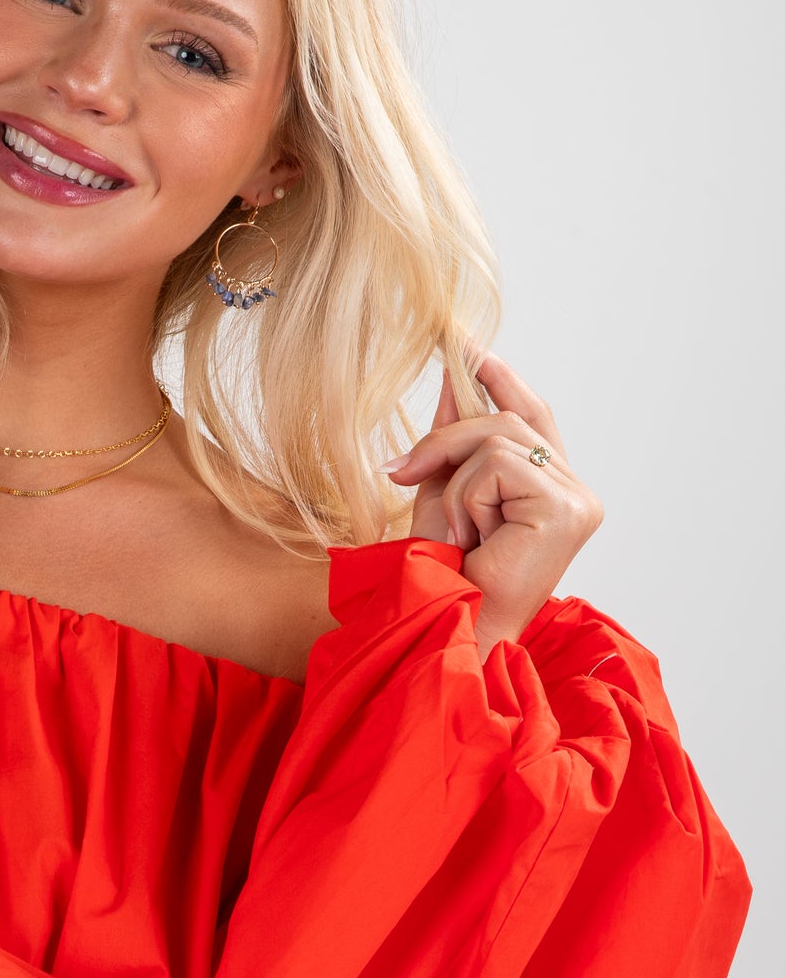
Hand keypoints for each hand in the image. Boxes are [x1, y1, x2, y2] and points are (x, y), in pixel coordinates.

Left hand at [383, 353, 603, 658]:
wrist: (453, 630)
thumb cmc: (447, 581)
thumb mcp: (441, 497)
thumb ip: (452, 444)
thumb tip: (454, 380)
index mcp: (553, 492)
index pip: (530, 418)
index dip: (500, 380)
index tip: (465, 346)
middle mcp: (576, 493)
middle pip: (509, 420)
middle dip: (447, 438)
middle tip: (401, 469)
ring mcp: (577, 500)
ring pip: (498, 438)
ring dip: (454, 483)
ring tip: (454, 534)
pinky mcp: (565, 509)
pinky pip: (497, 464)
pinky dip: (466, 498)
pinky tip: (470, 539)